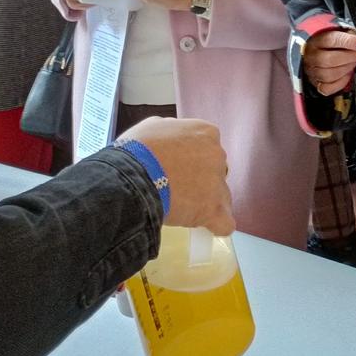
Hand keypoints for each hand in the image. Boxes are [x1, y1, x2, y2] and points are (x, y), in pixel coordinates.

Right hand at [119, 117, 233, 234]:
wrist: (130, 177)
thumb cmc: (137, 151)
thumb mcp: (153, 127)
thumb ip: (171, 132)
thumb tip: (172, 139)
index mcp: (205, 133)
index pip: (207, 149)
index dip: (192, 162)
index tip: (178, 170)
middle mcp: (217, 154)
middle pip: (215, 172)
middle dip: (200, 182)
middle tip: (176, 189)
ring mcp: (217, 183)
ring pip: (221, 196)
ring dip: (206, 203)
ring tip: (182, 210)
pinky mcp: (214, 209)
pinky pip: (224, 222)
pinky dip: (216, 226)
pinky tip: (206, 228)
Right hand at [302, 29, 355, 95]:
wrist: (318, 52)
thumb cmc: (330, 43)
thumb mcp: (338, 32)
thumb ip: (350, 36)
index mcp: (315, 40)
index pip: (331, 40)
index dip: (349, 42)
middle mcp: (311, 56)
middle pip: (329, 60)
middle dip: (350, 57)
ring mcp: (312, 71)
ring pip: (329, 75)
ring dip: (347, 69)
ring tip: (354, 62)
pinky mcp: (316, 83)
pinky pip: (327, 88)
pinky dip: (341, 83)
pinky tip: (347, 74)